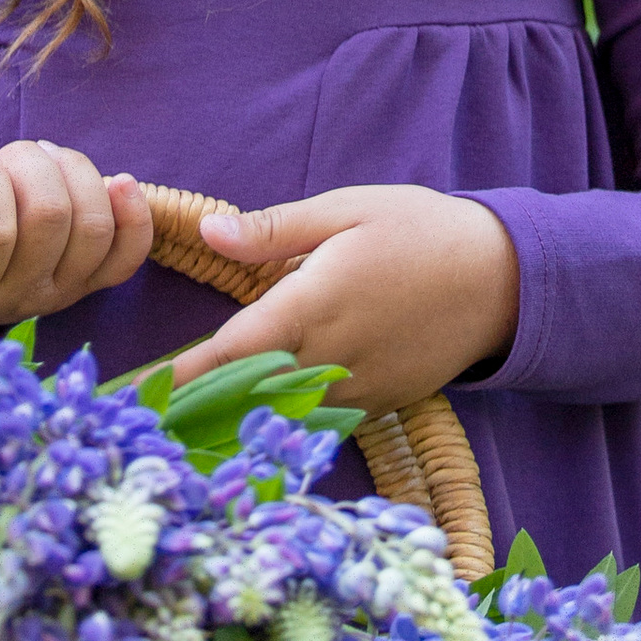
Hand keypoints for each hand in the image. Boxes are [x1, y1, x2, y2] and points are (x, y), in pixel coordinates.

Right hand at [0, 140, 152, 327]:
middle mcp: (14, 298)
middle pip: (50, 217)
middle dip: (27, 164)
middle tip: (2, 160)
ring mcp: (58, 292)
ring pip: (91, 225)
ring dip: (70, 171)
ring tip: (40, 162)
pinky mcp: (91, 280)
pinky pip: (128, 254)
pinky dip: (132, 214)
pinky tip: (119, 183)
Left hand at [171, 186, 520, 416]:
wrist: (503, 280)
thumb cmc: (419, 230)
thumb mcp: (347, 211)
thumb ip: (275, 231)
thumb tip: (208, 232)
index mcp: (315, 303)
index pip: (233, 349)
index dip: (182, 376)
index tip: (137, 394)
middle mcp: (331, 356)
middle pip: (248, 396)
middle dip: (196, 410)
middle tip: (145, 421)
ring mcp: (357, 389)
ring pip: (281, 417)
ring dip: (234, 424)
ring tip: (185, 430)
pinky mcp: (378, 405)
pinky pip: (318, 420)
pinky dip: (282, 425)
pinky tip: (253, 424)